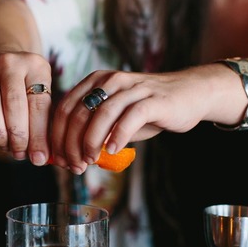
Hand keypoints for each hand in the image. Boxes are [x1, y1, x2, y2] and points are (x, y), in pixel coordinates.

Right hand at [0, 50, 53, 164]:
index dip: (39, 136)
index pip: (38, 105)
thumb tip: (41, 155)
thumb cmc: (22, 81)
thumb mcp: (39, 88)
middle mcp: (8, 64)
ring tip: (7, 148)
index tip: (40, 157)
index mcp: (34, 65)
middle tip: (21, 154)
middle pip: (13, 107)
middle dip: (18, 138)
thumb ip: (43, 120)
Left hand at [50, 68, 211, 172]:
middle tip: (74, 166)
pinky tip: (113, 151)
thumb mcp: (116, 119)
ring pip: (101, 115)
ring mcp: (132, 88)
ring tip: (89, 161)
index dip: (58, 137)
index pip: (65, 109)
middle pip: (79, 113)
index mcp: (95, 81)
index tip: (60, 160)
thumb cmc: (148, 110)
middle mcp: (110, 80)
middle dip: (71, 144)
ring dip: (90, 142)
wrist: (189, 95)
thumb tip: (69, 157)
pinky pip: (130, 117)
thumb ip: (94, 132)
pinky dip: (118, 136)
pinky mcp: (152, 99)